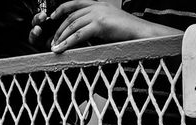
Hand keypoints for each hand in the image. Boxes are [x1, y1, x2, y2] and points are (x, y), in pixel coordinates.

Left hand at [33, 1, 177, 53]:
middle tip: (52, 41)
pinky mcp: (100, 24)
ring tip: (54, 47)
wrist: (143, 33)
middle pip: (71, 17)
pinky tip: (61, 49)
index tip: (53, 17)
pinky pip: (78, 34)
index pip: (76, 3)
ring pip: (72, 25)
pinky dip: (67, 42)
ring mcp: (98, 14)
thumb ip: (97, 25)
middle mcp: (97, 6)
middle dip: (59, 30)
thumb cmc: (128, 32)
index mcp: (99, 4)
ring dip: (61, 37)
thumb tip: (84, 35)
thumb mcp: (110, 24)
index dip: (62, 9)